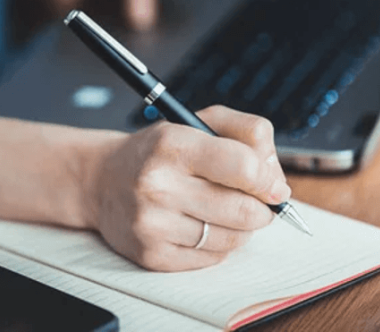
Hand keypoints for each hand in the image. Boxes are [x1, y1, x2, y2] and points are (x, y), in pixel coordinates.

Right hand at [84, 106, 289, 271]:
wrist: (101, 180)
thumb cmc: (159, 151)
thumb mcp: (200, 121)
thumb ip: (249, 134)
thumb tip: (277, 181)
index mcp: (172, 143)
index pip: (244, 167)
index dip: (269, 179)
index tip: (273, 185)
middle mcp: (158, 184)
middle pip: (245, 211)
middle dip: (261, 208)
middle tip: (254, 200)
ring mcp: (152, 223)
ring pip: (233, 239)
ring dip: (240, 227)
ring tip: (221, 209)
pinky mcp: (151, 255)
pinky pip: (212, 259)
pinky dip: (217, 245)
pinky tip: (200, 225)